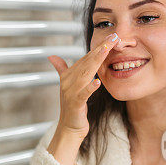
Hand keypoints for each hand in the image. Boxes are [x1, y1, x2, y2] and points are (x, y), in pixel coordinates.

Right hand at [46, 34, 119, 164]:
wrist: (69, 128)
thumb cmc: (72, 106)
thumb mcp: (68, 86)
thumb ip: (61, 69)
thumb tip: (52, 57)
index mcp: (69, 75)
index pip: (86, 58)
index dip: (98, 47)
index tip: (112, 37)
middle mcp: (69, 81)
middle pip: (87, 62)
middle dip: (100, 49)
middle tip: (113, 37)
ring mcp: (71, 92)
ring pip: (85, 74)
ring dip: (96, 61)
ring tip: (106, 50)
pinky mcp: (75, 104)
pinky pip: (83, 94)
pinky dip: (90, 88)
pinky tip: (98, 81)